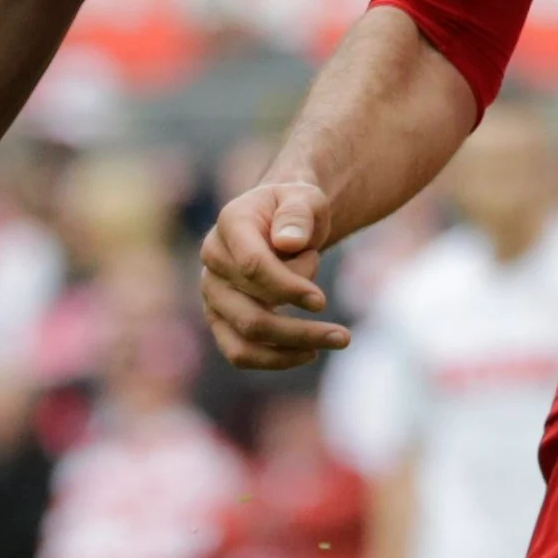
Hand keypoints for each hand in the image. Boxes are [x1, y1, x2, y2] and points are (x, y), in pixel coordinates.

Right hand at [199, 179, 347, 369]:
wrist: (280, 222)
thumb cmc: (295, 210)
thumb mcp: (305, 198)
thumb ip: (298, 214)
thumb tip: (288, 243)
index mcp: (231, 224)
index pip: (252, 266)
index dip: (288, 288)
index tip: (322, 302)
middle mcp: (213, 260)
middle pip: (250, 313)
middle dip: (299, 330)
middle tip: (343, 337)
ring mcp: (213, 292)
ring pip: (244, 339)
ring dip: (290, 351)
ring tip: (334, 343)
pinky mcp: (220, 317)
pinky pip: (239, 352)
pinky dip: (275, 360)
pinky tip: (309, 352)